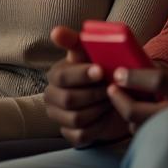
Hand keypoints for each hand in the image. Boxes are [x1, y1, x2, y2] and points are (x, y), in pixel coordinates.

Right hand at [43, 26, 129, 146]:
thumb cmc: (101, 68)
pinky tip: (105, 116)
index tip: (101, 71)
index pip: (62, 77)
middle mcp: (52, 96)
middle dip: (94, 94)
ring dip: (98, 109)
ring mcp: (59, 117)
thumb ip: (73, 40)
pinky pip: (81, 136)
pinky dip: (97, 127)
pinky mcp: (69, 135)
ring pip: (76, 119)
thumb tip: (55, 31)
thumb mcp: (90, 52)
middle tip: (111, 88)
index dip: (82, 75)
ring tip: (111, 100)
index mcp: (56, 75)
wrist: (115, 94)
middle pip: (69, 100)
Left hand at [107, 69, 167, 132]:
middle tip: (112, 91)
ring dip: (132, 119)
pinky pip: (159, 142)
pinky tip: (142, 121)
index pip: (158, 82)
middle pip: (143, 116)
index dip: (134, 78)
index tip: (118, 74)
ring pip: (146, 132)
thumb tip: (144, 76)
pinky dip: (146, 132)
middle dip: (121, 104)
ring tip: (126, 104)